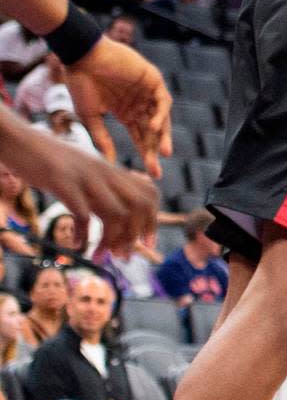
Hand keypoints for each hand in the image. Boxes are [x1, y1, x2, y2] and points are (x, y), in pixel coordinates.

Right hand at [21, 128, 158, 253]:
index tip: (145, 244)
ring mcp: (86, 176)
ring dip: (110, 241)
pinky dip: (84, 234)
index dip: (152, 221)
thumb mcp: (84, 171)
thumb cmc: (51, 161)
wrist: (22, 142)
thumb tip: (117, 212)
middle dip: (134, 235)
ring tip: (99, 257)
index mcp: (112, 170)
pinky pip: (83, 213)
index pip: (149, 194)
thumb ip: (101, 187)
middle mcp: (105, 172)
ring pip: (116, 212)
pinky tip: (77, 244)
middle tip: (122, 256)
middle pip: (139, 205)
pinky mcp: (64, 182)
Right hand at [66, 36, 172, 179]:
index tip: (152, 174)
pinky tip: (152, 126)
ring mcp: (146, 91)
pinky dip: (159, 113)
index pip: (141, 138)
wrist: (81, 58)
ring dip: (162, 135)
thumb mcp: (91, 116)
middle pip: (152, 131)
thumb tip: (109, 163)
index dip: (147, 155)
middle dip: (156, 150)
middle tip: (157, 170)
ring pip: (161, 117)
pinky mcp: (151, 78)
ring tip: (162, 153)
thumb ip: (102, 138)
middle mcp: (138, 104)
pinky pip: (162, 99)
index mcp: (126, 113)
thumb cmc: (81, 84)